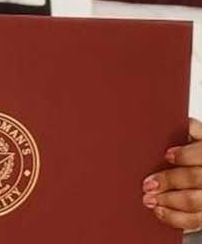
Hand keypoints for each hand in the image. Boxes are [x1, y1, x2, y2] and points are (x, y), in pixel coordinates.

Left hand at [143, 117, 201, 231]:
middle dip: (170, 181)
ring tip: (148, 199)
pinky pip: (195, 221)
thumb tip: (176, 121)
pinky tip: (159, 211)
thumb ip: (191, 132)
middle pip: (196, 179)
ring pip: (195, 202)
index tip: (167, 155)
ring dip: (169, 202)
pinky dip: (174, 218)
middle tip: (147, 183)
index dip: (186, 155)